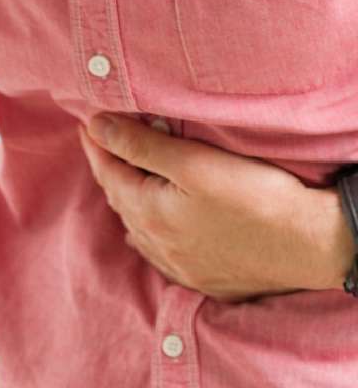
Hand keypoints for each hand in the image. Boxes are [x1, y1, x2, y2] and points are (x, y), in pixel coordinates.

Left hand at [78, 114, 351, 302]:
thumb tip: (96, 125)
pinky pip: (161, 249)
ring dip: (128, 196)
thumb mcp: (193, 162)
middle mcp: (159, 245)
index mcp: (150, 215)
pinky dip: (149, 227)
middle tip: (103, 139)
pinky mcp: (205, 275)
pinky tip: (151, 224)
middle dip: (110, 167)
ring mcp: (182, 265)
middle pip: (121, 199)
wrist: (309, 245)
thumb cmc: (254, 198)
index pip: (109, 172)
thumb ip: (140, 144)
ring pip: (139, 226)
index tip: (86, 121)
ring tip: (123, 172)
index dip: (96, 144)